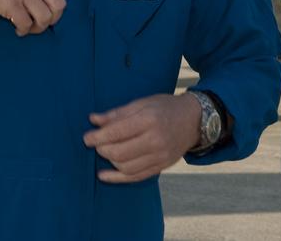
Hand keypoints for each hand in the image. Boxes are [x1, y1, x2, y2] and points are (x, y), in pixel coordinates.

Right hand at [0, 0, 66, 35]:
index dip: (56, 2)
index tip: (46, 9)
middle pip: (58, 4)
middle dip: (53, 18)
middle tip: (40, 23)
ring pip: (45, 16)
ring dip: (39, 27)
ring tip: (28, 28)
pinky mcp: (10, 4)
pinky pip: (26, 23)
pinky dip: (24, 31)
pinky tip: (17, 30)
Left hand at [82, 93, 200, 182]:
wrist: (193, 120)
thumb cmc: (165, 108)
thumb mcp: (142, 103)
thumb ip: (117, 113)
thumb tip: (93, 120)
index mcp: (149, 120)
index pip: (117, 132)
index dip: (98, 137)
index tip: (86, 138)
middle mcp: (156, 140)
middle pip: (120, 152)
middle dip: (102, 149)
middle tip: (95, 143)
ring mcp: (160, 156)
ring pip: (126, 167)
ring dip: (110, 161)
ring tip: (105, 151)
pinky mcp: (161, 167)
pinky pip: (136, 177)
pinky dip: (117, 178)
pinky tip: (104, 175)